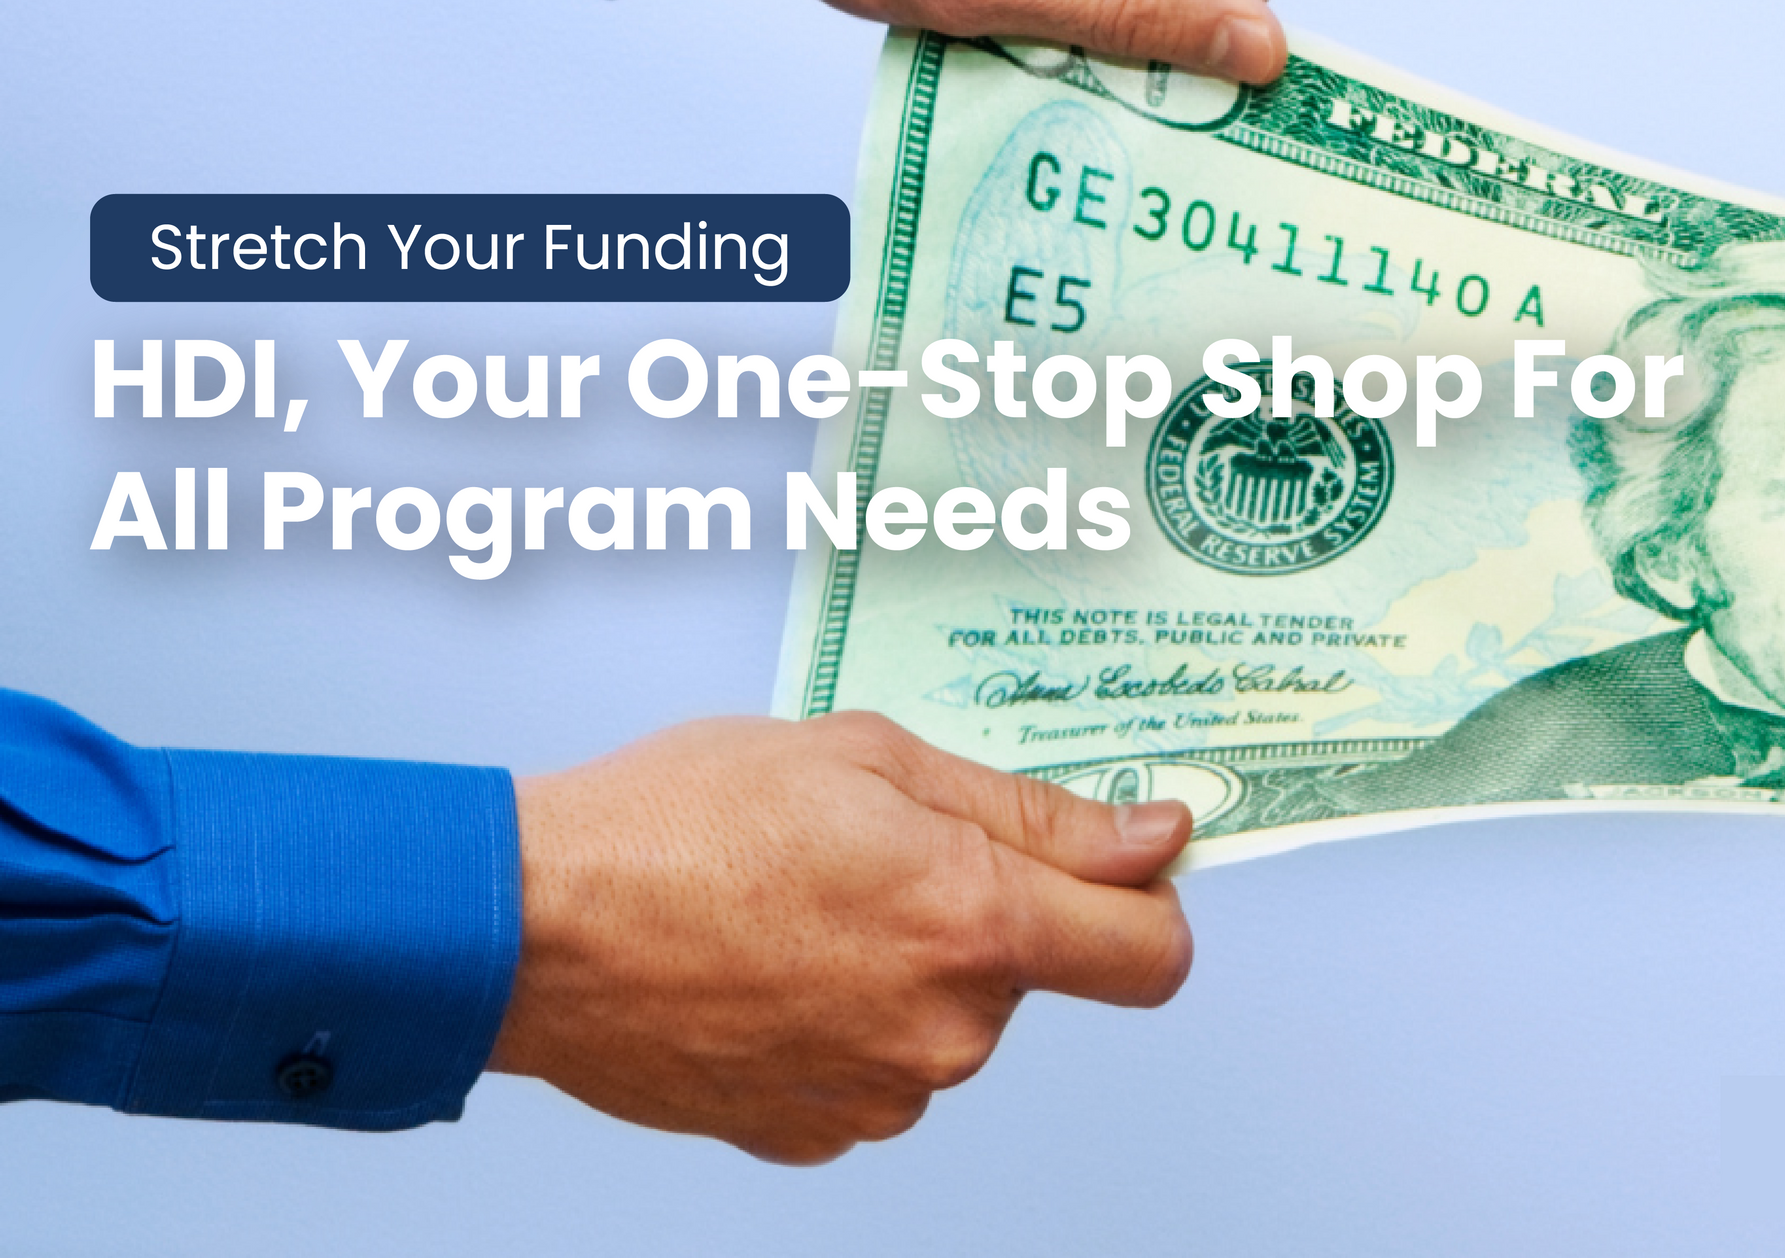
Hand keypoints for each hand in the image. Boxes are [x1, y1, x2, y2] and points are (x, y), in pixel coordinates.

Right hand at [489, 712, 1195, 1163]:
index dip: (1147, 905)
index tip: (1117, 870)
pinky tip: (765, 970)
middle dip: (983, 916)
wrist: (525, 924)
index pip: (1154, 956)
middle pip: (1031, 978)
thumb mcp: (872, 758)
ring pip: (946, 1025)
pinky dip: (841, 1024)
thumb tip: (1154, 839)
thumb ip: (1034, 811)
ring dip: (905, 970)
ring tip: (798, 907)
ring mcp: (876, 1093)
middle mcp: (944, 1028)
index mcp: (975, 923)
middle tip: (874, 855)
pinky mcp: (809, 1132)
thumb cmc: (679, 820)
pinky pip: (871, 1073)